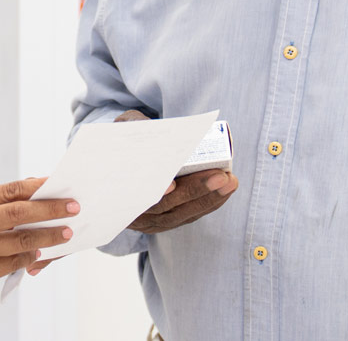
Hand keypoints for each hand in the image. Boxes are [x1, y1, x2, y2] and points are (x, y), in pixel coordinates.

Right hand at [0, 177, 78, 299]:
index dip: (37, 187)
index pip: (9, 190)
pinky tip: (41, 252)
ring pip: (21, 241)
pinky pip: (13, 263)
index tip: (57, 184)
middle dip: (51, 209)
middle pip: (19, 213)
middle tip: (72, 208)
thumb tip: (26, 191)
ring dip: (48, 236)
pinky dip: (30, 257)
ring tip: (64, 233)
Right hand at [116, 110, 239, 234]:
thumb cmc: (124, 141)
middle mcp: (131, 212)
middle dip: (195, 191)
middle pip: (165, 207)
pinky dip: (209, 203)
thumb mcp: (123, 127)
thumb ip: (134, 126)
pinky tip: (225, 189)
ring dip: (209, 199)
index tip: (172, 184)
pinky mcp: (165, 221)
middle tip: (221, 176)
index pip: (134, 196)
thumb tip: (150, 127)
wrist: (123, 158)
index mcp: (117, 189)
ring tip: (230, 181)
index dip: (154, 192)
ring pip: (180, 215)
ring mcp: (148, 221)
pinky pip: (189, 215)